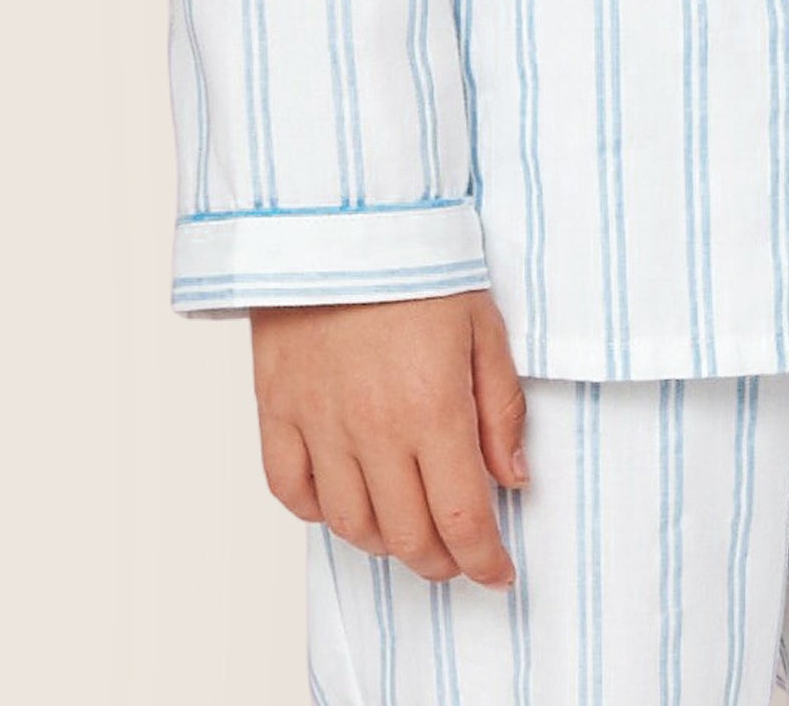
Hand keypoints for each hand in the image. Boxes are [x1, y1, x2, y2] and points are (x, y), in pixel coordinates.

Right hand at [250, 289, 530, 588]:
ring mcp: (319, 422)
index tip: (498, 573)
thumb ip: (500, 407)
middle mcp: (374, 429)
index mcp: (433, 408)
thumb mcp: (483, 325)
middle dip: (442, 560)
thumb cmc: (419, 262)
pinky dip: (318, 511)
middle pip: (407, 537)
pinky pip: (290, 490)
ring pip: (351, 525)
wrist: (339, 215)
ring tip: (408, 529)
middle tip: (459, 553)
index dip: (484, 561)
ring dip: (385, 542)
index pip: (462, 520)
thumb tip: (512, 478)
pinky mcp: (277, 407)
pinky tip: (346, 498)